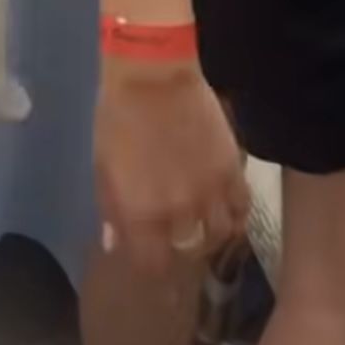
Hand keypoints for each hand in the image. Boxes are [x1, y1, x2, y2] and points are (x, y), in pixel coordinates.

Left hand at [95, 60, 246, 275]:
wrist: (154, 75)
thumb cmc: (117, 116)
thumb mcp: (103, 165)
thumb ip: (111, 208)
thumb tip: (115, 244)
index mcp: (142, 213)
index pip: (153, 265)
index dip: (152, 269)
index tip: (151, 263)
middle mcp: (179, 212)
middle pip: (187, 251)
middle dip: (179, 249)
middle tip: (175, 240)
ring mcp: (210, 193)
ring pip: (219, 235)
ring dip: (209, 235)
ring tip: (201, 228)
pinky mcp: (233, 171)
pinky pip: (242, 209)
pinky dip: (235, 217)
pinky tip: (227, 214)